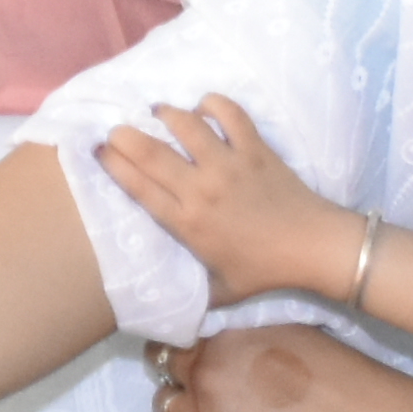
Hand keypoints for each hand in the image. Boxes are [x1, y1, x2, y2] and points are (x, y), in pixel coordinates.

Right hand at [89, 96, 353, 300]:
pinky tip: (206, 108)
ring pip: (185, 123)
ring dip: (167, 114)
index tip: (99, 153)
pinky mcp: (255, 148)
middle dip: (124, 134)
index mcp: (187, 223)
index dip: (112, 164)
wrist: (313, 247)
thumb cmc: (264, 270)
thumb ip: (189, 293)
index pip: (138, 186)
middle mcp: (201, 189)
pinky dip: (214, 104)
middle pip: (150, 150)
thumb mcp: (219, 292)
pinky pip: (229, 114)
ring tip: (160, 114)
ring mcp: (229, 164)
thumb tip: (162, 307)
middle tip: (117, 130)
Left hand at [147, 321, 412, 411]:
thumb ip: (245, 336)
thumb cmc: (350, 377)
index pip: (180, 340)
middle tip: (221, 391)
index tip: (210, 359)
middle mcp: (207, 380)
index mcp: (226, 341)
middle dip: (189, 379)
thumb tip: (220, 340)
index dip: (195, 350)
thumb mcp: (293, 332)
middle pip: (168, 375)